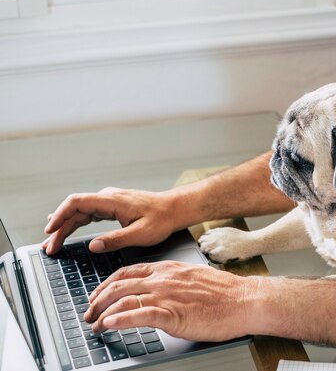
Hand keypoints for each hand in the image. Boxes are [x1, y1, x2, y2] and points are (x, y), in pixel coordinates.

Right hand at [43, 187, 178, 254]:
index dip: (60, 215)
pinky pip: (89, 213)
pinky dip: (76, 223)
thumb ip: (115, 240)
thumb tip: (93, 246)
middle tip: (49, 247)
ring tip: (53, 243)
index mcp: (112, 201)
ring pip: (80, 212)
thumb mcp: (140, 234)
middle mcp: (108, 197)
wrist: (175, 209)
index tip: (50, 230)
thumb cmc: (162, 219)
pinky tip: (66, 228)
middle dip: (59, 228)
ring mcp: (110, 201)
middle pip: (75, 209)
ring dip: (66, 227)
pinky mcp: (113, 206)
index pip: (77, 202)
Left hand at [83, 261, 254, 340]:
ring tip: (95, 325)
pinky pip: (138, 315)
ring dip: (103, 313)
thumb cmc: (225, 293)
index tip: (98, 294)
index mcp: (168, 269)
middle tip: (89, 313)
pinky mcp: (172, 314)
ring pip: (123, 300)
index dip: (107, 284)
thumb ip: (174, 281)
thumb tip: (161, 290)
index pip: (128, 272)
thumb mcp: (194, 278)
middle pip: (119, 285)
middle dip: (97, 300)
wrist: (244, 300)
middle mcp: (163, 279)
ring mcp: (167, 295)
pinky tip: (109, 326)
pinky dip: (119, 320)